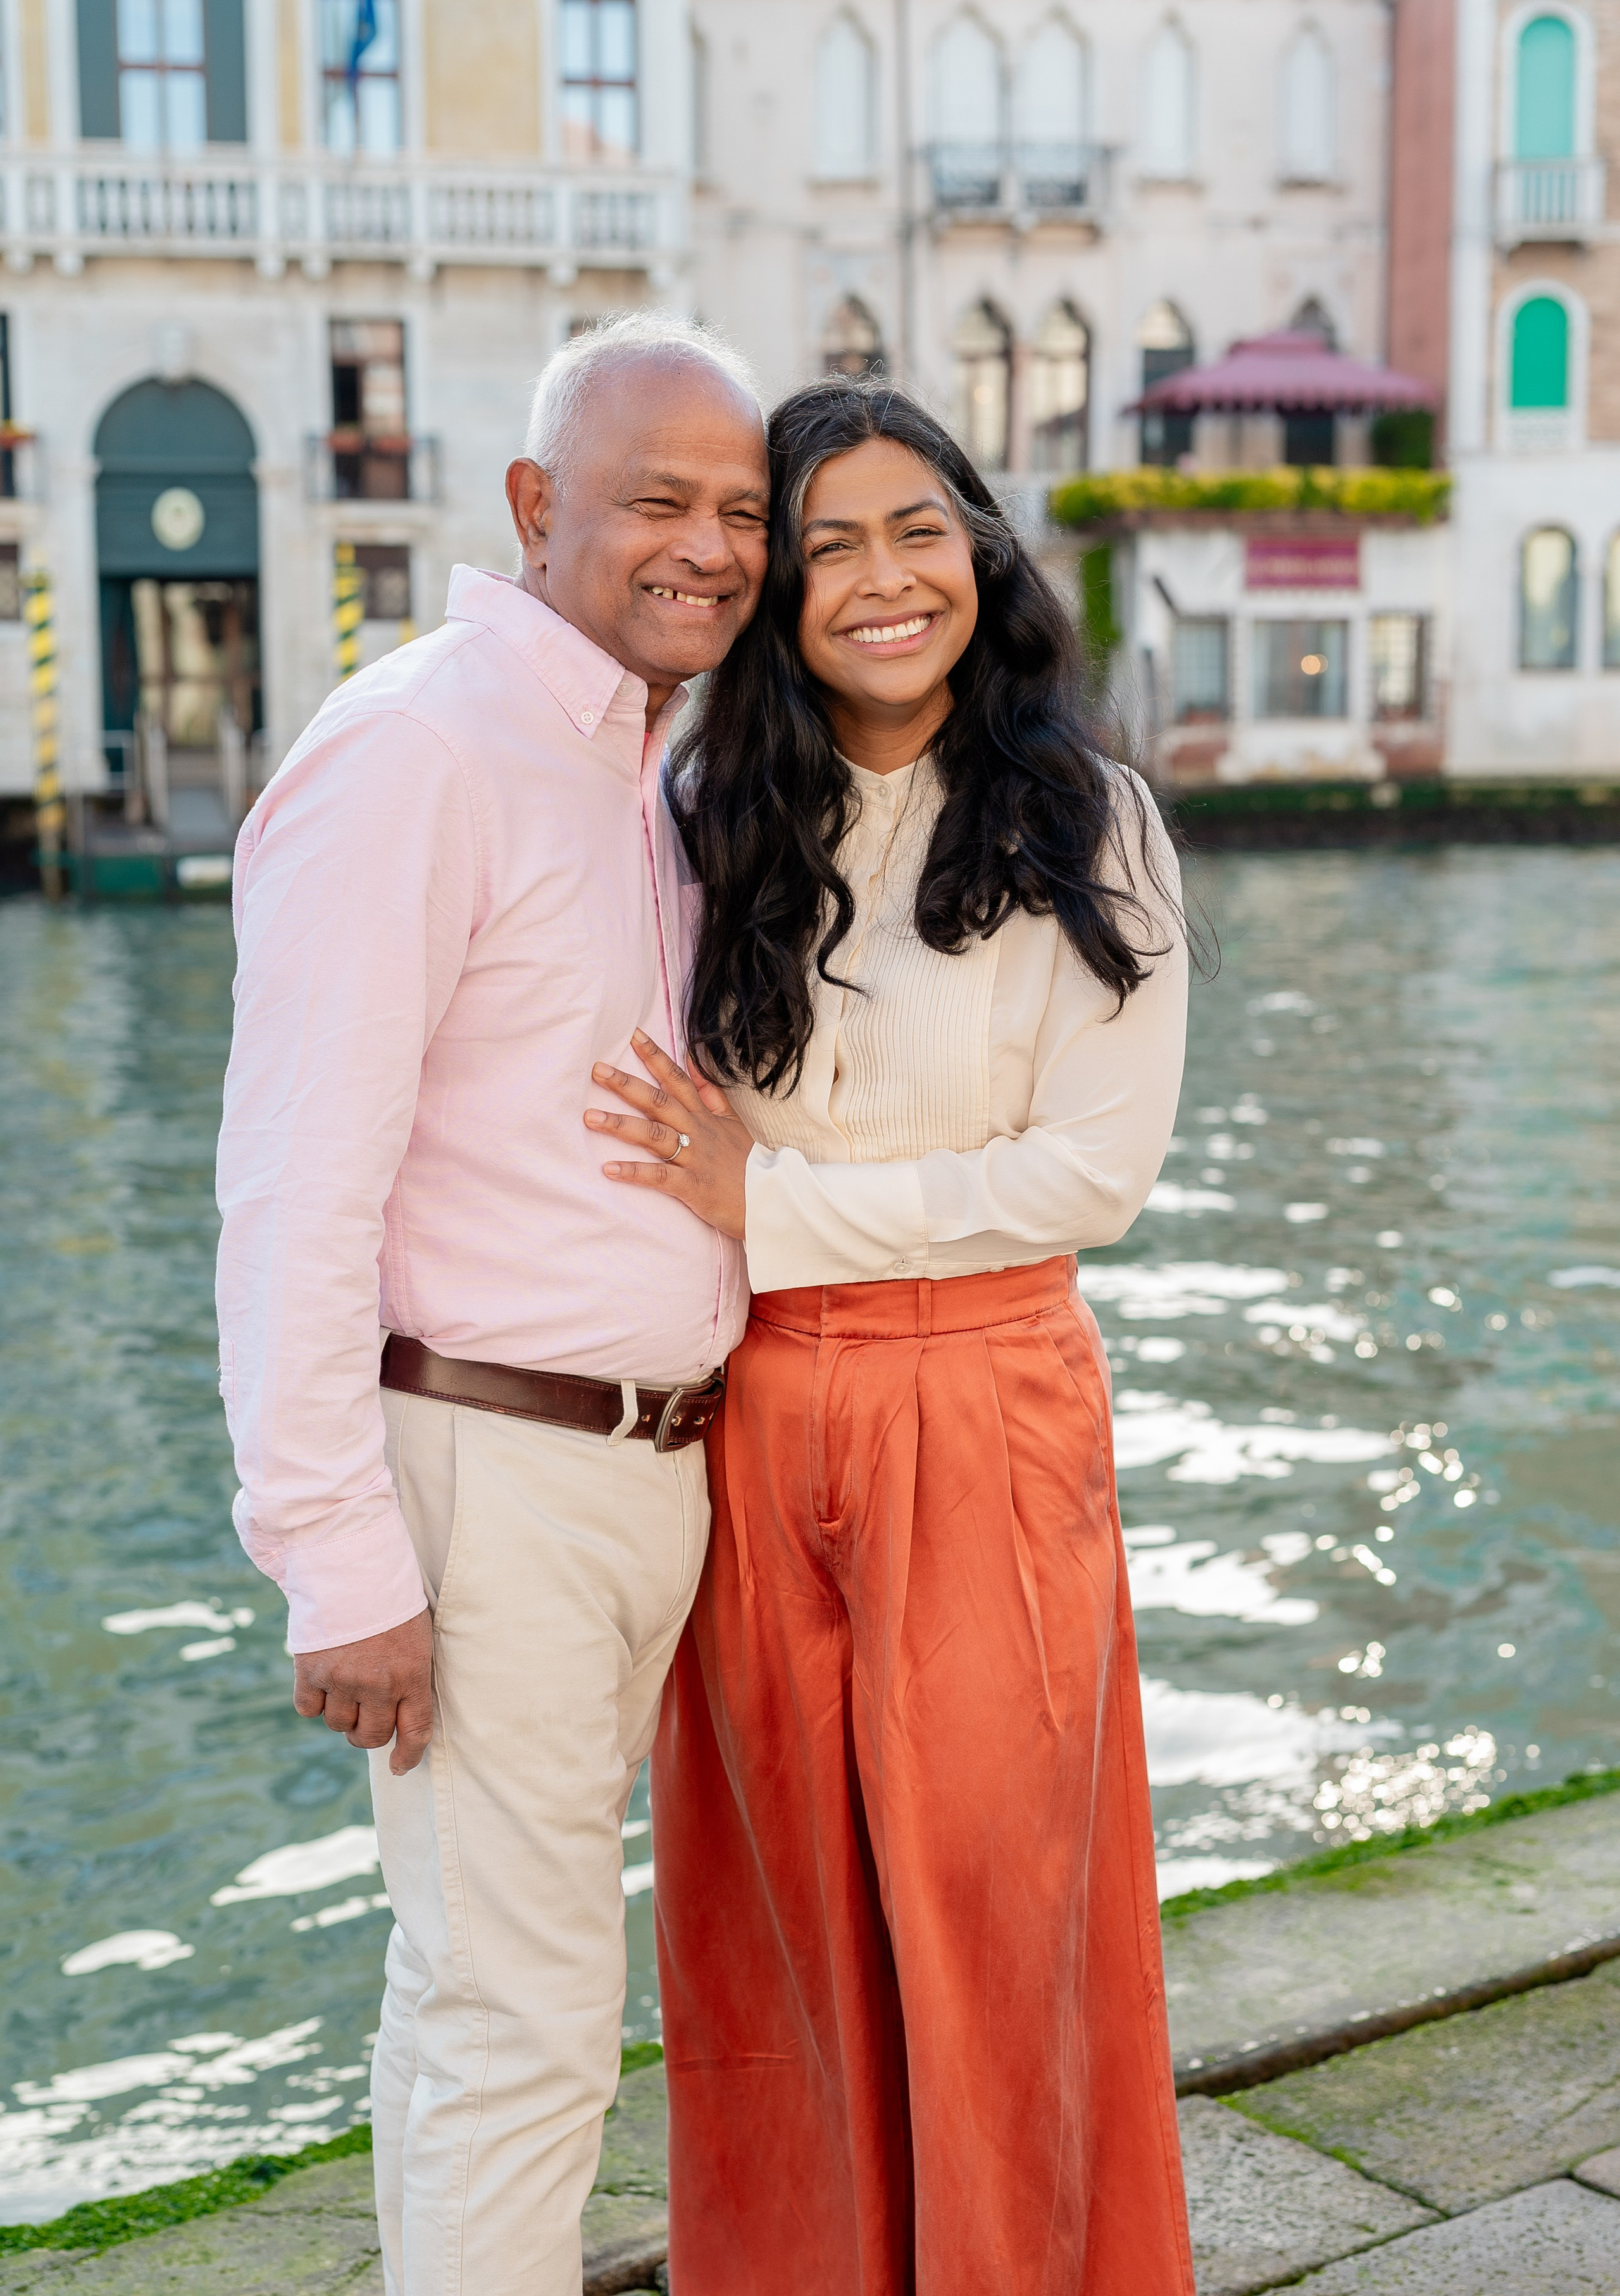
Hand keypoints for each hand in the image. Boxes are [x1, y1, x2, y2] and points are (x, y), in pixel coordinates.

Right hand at [292, 1608, 434, 1775]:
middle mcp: (378, 1684)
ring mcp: (342, 1679)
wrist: (351, 1563)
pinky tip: (321, 1681)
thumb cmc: (390, 1597)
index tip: (399, 1766)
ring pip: (338, 1725)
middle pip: (370, 1736)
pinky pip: (308, 1709)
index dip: (408, 1756)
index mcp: (412, 1674)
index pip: (415, 1732)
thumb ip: (409, 1675)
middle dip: (367, 1732)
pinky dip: (313, 1701)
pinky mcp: (310, 1670)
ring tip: (345, 1686)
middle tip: (365, 1716)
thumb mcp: (415, 1634)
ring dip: (342, 1714)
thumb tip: (399, 1716)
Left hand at [586, 1030, 750, 1240]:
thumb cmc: (749, 1165)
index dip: (656, 1056)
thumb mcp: (733, 1123)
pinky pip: (660, 1176)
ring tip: (591, 1117)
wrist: (773, 1200)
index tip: (633, 1036)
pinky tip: (609, 1168)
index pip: (678, 1079)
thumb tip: (694, 1062)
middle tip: (597, 1070)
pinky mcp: (693, 1186)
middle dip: (627, 1084)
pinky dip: (634, 1172)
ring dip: (621, 1125)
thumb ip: (711, 1094)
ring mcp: (695, 1158)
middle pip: (659, 1102)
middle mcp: (697, 1132)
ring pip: (654, 1135)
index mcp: (705, 1117)